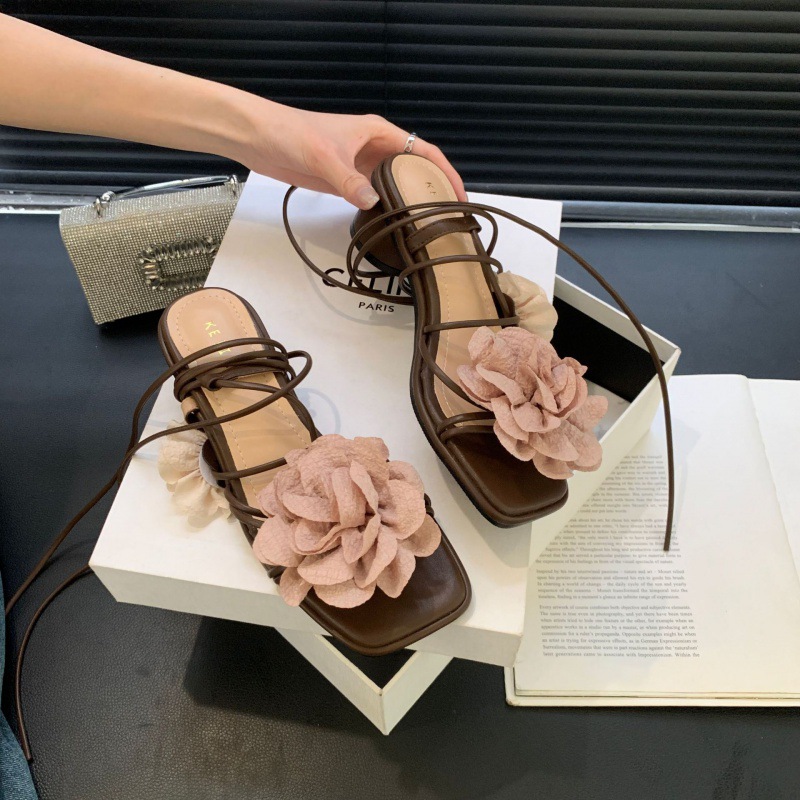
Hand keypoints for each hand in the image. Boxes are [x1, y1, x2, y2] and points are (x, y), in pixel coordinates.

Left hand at [235, 101, 466, 209]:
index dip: (445, 173)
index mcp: (379, 132)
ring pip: (396, 186)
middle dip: (433, 191)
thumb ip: (349, 180)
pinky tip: (393, 226)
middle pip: (415, 170)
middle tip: (448, 219)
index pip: (424, 151)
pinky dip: (386, 210)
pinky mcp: (346, 183)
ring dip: (409, 203)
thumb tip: (373, 203)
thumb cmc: (292, 132)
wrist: (260, 138)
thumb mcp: (324, 156)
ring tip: (427, 227)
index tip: (459, 196)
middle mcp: (375, 149)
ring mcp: (361, 167)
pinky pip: (374, 197)